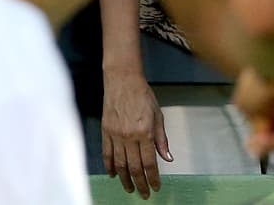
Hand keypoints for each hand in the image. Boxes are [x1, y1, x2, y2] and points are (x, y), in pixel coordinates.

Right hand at [101, 68, 170, 199]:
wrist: (122, 80)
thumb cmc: (142, 95)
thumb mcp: (158, 115)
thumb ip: (161, 139)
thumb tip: (168, 158)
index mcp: (145, 132)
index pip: (150, 162)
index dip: (153, 178)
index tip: (156, 187)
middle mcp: (129, 136)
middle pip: (134, 167)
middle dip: (139, 183)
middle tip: (143, 194)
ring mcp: (115, 134)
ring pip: (119, 164)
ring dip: (125, 179)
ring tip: (129, 189)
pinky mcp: (105, 131)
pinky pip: (107, 153)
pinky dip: (109, 165)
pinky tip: (113, 174)